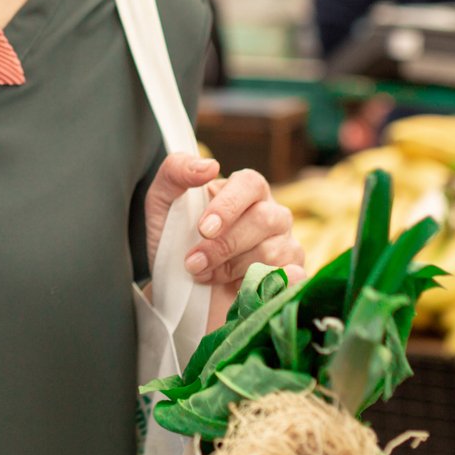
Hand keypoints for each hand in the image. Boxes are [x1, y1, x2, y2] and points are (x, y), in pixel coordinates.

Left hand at [144, 157, 305, 330]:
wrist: (181, 288)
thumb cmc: (176, 239)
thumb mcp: (163, 202)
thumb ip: (176, 172)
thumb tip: (210, 166)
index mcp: (246, 189)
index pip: (250, 184)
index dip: (229, 205)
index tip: (204, 229)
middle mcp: (272, 213)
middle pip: (264, 220)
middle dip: (224, 245)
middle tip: (193, 263)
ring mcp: (285, 244)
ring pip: (271, 252)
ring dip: (232, 269)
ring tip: (205, 275)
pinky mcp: (291, 275)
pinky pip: (291, 278)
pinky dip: (266, 285)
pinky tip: (241, 288)